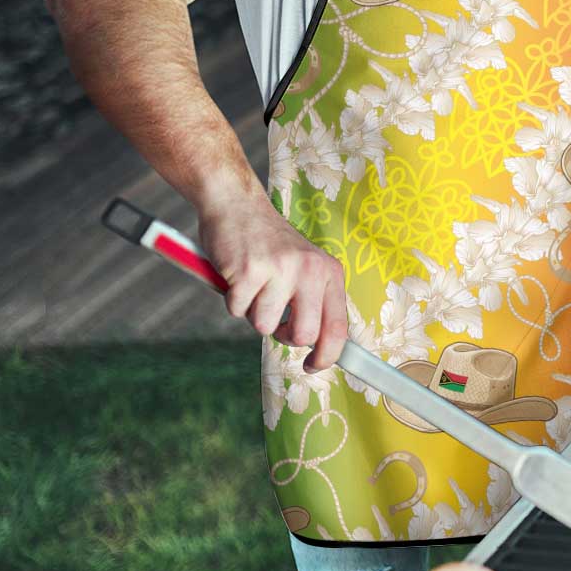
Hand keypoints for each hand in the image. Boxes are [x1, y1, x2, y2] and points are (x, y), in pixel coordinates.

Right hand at [198, 193, 347, 371]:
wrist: (237, 204)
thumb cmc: (269, 244)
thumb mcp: (305, 267)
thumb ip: (314, 301)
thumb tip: (321, 347)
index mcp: (329, 272)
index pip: (338, 327)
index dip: (327, 356)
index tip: (313, 366)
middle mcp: (310, 270)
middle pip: (303, 335)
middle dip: (284, 336)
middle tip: (274, 317)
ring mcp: (280, 270)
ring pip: (265, 326)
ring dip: (253, 312)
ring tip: (254, 285)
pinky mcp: (249, 271)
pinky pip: (237, 311)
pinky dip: (232, 300)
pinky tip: (237, 276)